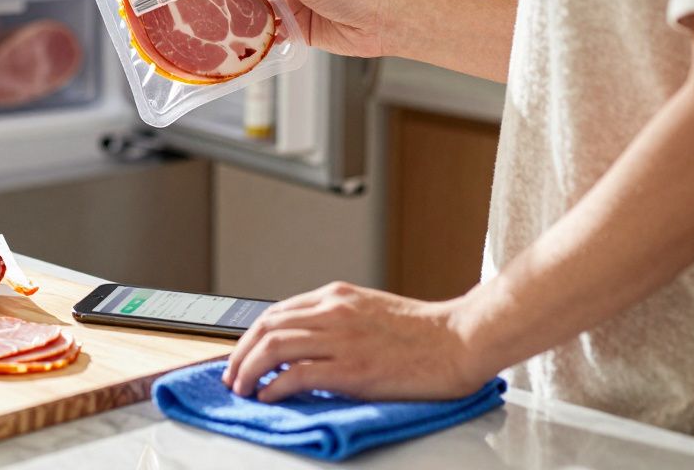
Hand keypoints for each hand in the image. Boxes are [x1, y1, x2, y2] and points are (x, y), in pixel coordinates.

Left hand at [222, 281, 486, 402]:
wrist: (460, 339)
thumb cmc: (425, 332)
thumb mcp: (371, 311)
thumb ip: (339, 320)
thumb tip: (310, 343)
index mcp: (337, 296)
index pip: (277, 311)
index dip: (251, 336)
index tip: (242, 355)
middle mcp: (333, 312)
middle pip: (266, 327)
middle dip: (240, 353)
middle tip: (233, 376)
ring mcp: (341, 339)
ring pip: (272, 347)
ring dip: (248, 370)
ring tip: (242, 389)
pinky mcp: (351, 368)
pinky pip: (296, 375)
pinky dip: (274, 387)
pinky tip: (269, 398)